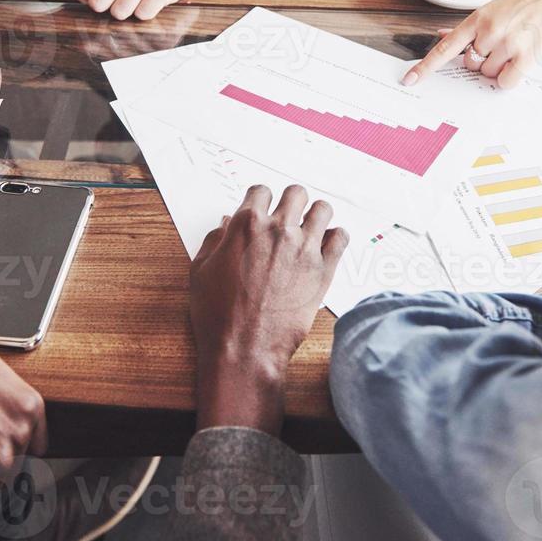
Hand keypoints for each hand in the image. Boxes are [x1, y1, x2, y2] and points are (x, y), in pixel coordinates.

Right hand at [190, 185, 347, 433]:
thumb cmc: (219, 315)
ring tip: (310, 229)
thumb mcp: (200, 272)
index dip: (261, 200)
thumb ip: (215, 241)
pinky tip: (326, 246)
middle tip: (287, 218)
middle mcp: (278, 230)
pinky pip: (341, 238)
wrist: (245, 349)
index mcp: (246, 225)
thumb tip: (225, 224)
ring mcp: (304, 249)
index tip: (262, 210)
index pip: (261, 191)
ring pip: (322, 210)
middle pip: (296, 193)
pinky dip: (336, 238)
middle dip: (290, 202)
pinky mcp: (323, 270)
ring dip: (316, 215)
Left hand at [402, 0, 541, 88]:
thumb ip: (467, 28)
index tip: (409, 80)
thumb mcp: (491, 9)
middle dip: (482, 60)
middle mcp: (489, 31)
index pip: (445, 47)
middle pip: (470, 66)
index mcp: (476, 20)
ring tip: (514, 48)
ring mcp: (507, 44)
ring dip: (498, 68)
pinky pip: (506, 82)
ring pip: (488, 75)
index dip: (425, 66)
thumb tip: (441, 36)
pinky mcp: (526, 56)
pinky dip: (510, 78)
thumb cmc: (523, 3)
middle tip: (501, 44)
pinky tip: (520, 62)